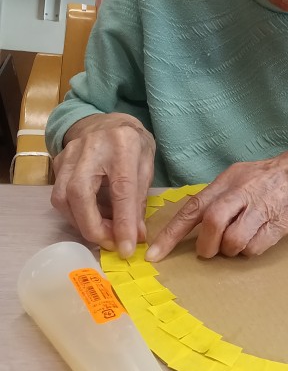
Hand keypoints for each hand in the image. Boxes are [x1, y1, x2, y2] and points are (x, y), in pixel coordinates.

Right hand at [50, 113, 155, 256]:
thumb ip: (140, 200)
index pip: (121, 189)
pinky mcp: (57, 161)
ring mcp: (70, 153)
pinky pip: (59, 195)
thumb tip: (136, 236)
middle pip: (79, 193)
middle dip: (92, 226)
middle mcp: (92, 146)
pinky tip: (90, 216)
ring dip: (80, 222)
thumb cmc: (133, 145)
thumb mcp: (147, 166)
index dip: (123, 222)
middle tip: (109, 243)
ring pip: (62, 197)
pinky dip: (73, 213)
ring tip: (102, 231)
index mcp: (122, 145)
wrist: (110, 122)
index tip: (127, 248)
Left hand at [146, 144, 287, 260]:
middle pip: (212, 224)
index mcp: (228, 180)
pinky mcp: (279, 223)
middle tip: (209, 252)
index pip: (193, 208)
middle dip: (207, 246)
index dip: (172, 233)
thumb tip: (194, 224)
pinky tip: (258, 237)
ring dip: (231, 250)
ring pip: (233, 241)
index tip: (155, 254)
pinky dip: (251, 250)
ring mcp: (262, 207)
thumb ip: (219, 197)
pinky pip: (255, 248)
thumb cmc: (271, 177)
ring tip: (239, 241)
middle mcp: (242, 192)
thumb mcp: (241, 176)